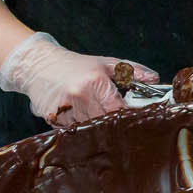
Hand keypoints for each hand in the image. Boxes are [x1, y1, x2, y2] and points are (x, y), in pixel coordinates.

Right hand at [0, 31, 156, 128]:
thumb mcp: (106, 63)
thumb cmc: (75, 64)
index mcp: (95, 81)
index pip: (118, 109)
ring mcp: (63, 108)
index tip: (133, 120)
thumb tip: (155, 79)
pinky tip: (75, 113)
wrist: (37, 64)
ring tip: (92, 112)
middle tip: (116, 122)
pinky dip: (77, 125)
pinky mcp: (51, 117)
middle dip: (111, 123)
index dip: (126, 117)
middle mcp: (79, 95)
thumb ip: (133, 72)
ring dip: (93, 124)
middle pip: (104, 121)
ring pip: (88, 127)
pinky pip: (71, 128)